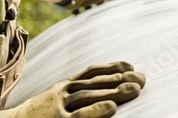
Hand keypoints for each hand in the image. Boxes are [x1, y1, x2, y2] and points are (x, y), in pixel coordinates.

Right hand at [0, 61, 144, 117]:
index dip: (112, 67)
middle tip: (142, 78)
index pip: (91, 72)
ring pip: (91, 95)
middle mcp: (62, 93)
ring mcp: (59, 107)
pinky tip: (111, 108)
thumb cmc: (36, 116)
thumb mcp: (53, 99)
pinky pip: (79, 116)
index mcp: (63, 86)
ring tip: (134, 89)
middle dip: (120, 78)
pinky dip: (96, 111)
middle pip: (96, 82)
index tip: (131, 64)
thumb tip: (98, 91)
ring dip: (114, 90)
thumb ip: (72, 91)